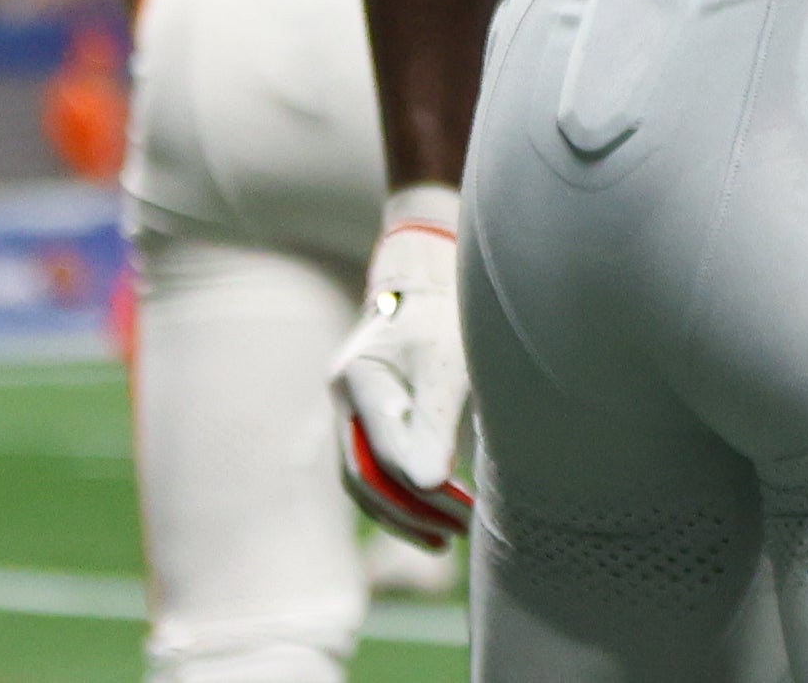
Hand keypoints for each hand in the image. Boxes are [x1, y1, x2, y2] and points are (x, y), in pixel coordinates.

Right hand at [331, 187, 471, 547]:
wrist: (429, 271)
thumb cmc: (444, 309)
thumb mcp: (449, 358)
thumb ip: (437, 418)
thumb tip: (429, 483)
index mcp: (359, 376)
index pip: (386, 449)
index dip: (422, 486)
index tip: (462, 508)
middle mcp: (344, 396)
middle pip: (365, 474)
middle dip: (411, 511)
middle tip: (460, 530)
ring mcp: (350, 406)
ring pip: (364, 479)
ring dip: (403, 513)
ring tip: (447, 537)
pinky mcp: (367, 414)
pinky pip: (373, 469)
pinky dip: (400, 496)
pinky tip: (434, 514)